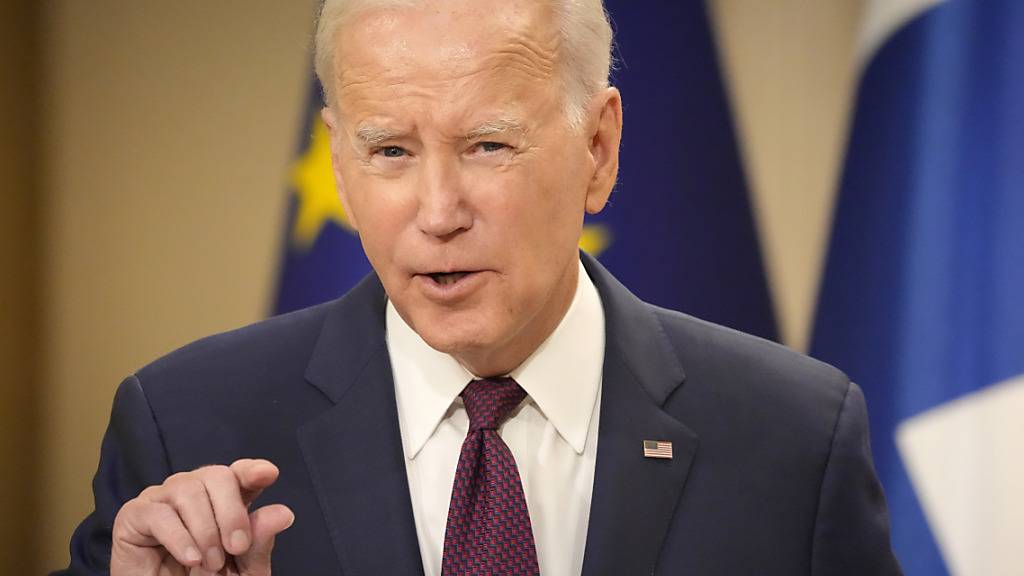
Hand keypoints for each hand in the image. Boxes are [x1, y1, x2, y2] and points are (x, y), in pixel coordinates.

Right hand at [110, 458, 294, 575]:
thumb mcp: (242, 570)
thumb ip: (258, 541)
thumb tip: (283, 512)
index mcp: (223, 499)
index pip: (239, 473)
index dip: (252, 470)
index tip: (268, 474)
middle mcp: (193, 491)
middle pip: (216, 475)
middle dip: (232, 512)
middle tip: (236, 547)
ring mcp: (162, 499)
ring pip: (188, 490)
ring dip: (205, 530)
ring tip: (211, 564)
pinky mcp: (134, 515)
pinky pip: (158, 513)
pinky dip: (179, 538)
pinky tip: (190, 559)